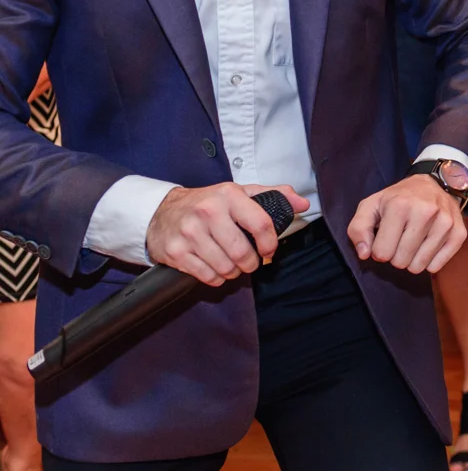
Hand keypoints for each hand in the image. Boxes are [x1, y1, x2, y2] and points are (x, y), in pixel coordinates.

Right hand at [146, 183, 310, 285]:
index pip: (261, 224)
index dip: (270, 244)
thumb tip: (302, 204)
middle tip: (249, 261)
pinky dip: (216, 277)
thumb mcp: (239, 193)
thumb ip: (272, 196)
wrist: (161, 211)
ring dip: (234, 272)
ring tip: (232, 264)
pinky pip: (206, 276)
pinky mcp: (176, 251)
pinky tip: (215, 268)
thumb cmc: (207, 203)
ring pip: (225, 266)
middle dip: (251, 263)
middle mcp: (208, 212)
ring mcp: (189, 233)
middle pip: (242, 252)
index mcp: (228, 195)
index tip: (268, 250)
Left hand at [347, 174, 466, 273]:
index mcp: (399, 205)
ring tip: (412, 243)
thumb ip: (358, 229)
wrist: (433, 183)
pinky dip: (429, 262)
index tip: (385, 238)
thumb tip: (364, 254)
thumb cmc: (397, 198)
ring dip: (412, 260)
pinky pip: (437, 266)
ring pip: (419, 266)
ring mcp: (445, 222)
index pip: (382, 253)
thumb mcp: (370, 206)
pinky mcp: (459, 233)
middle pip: (400, 261)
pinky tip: (427, 247)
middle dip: (395, 256)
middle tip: (399, 240)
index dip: (379, 250)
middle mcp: (425, 212)